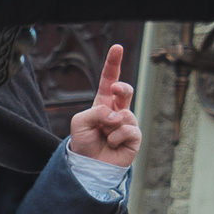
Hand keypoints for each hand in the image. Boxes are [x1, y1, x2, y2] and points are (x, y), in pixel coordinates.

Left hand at [68, 45, 140, 166]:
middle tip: (115, 90)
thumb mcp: (79, 122)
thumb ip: (95, 112)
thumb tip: (117, 114)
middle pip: (124, 90)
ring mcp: (127, 123)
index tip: (117, 47)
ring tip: (105, 137)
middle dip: (122, 88)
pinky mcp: (134, 137)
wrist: (89, 166)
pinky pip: (129, 129)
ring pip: (124, 114)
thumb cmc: (83, 143)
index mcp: (102, 103)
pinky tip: (112, 144)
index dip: (113, 63)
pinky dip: (117, 137)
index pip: (109, 79)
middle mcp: (117, 110)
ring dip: (111, 125)